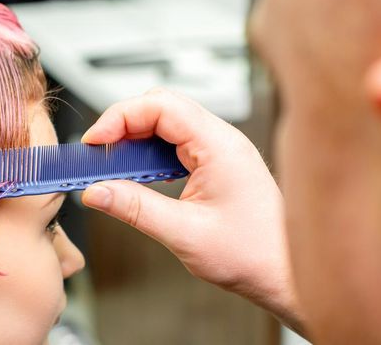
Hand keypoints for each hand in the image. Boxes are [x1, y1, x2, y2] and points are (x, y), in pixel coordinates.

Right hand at [81, 89, 302, 331]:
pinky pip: (176, 145)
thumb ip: (135, 208)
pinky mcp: (217, 165)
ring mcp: (220, 151)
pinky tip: (138, 178)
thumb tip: (96, 191)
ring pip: (166, 125)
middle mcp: (222, 140)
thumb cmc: (254, 255)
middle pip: (161, 107)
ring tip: (113, 169)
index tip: (94, 143)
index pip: (159, 106)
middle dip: (123, 126)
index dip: (119, 118)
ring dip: (135, 142)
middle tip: (98, 155)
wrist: (286, 274)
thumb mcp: (184, 233)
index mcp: (219, 145)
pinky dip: (150, 156)